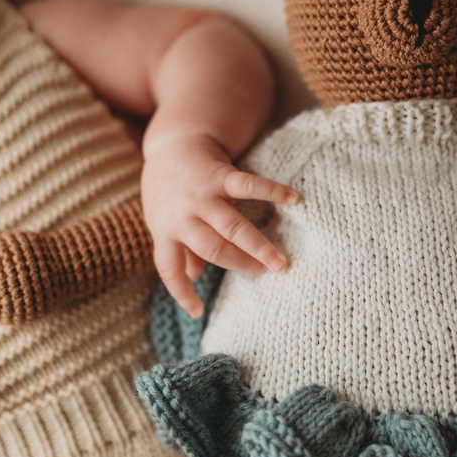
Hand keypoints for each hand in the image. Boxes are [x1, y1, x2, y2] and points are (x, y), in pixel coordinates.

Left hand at [141, 132, 298, 317]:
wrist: (170, 144)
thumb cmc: (168, 188)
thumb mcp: (163, 220)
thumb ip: (178, 246)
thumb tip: (193, 275)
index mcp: (166, 232)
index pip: (170, 269)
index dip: (182, 292)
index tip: (198, 312)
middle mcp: (183, 217)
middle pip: (213, 248)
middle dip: (241, 264)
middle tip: (270, 273)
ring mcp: (201, 196)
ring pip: (231, 225)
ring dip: (257, 245)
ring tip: (279, 261)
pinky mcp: (219, 175)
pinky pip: (247, 185)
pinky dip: (272, 191)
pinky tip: (294, 198)